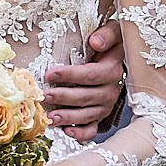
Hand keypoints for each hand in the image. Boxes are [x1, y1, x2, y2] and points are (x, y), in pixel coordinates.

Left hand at [42, 19, 127, 142]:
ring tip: (50, 118)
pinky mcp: (100, 115)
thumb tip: (95, 42)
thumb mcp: (114, 32)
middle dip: (63, 97)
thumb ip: (107, 35)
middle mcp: (111, 91)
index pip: (90, 75)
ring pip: (86, 115)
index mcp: (112, 71)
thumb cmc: (111, 45)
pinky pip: (92, 129)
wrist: (122, 58)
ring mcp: (105, 106)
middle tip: (43, 96)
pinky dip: (80, 133)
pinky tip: (67, 132)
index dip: (70, 75)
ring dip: (68, 117)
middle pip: (85, 97)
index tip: (50, 74)